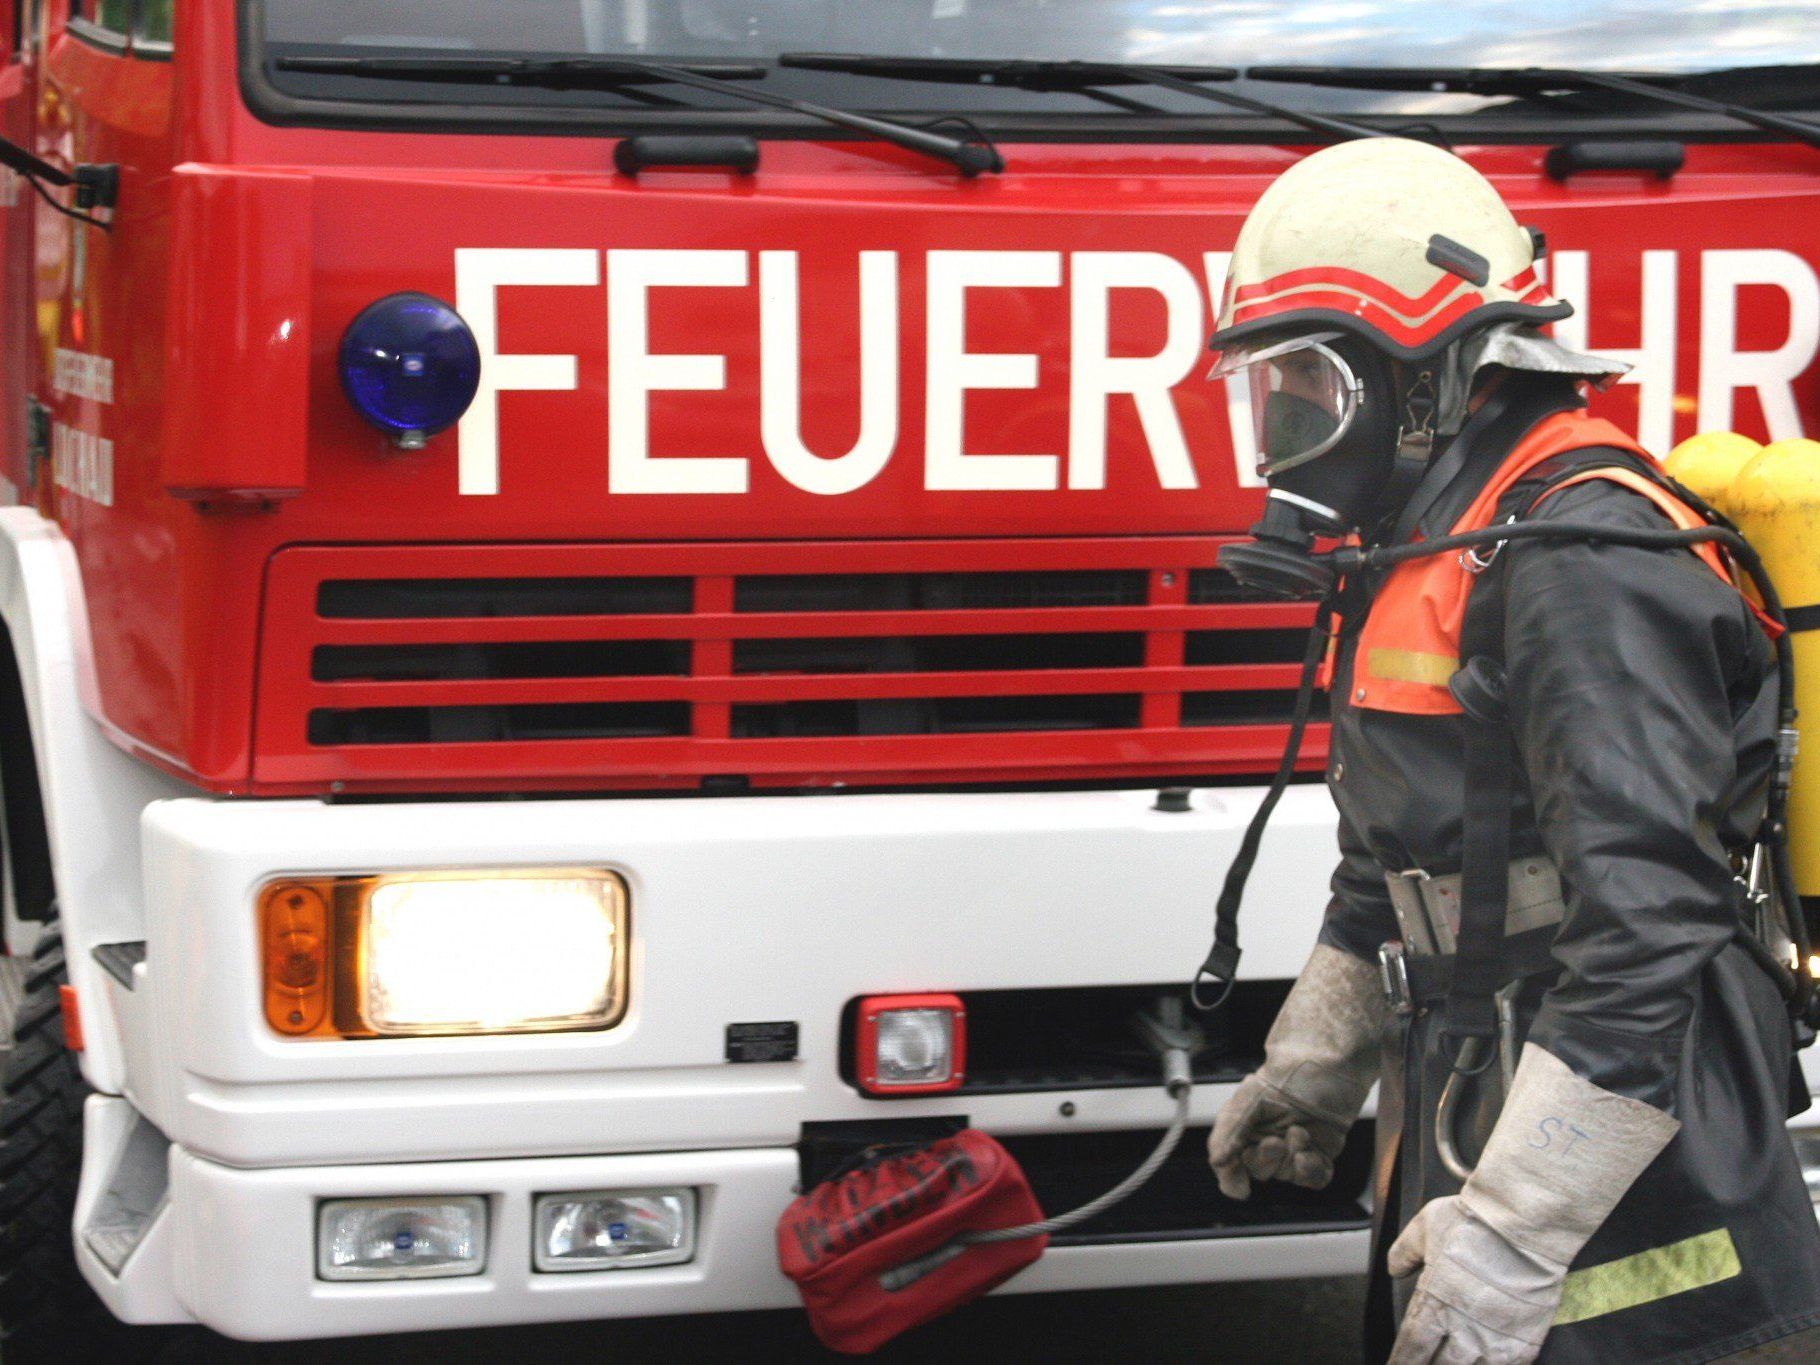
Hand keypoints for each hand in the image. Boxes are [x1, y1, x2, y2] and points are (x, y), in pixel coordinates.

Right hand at [1206, 945, 1385, 1200]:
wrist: (1330, 1064)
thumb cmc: (1288, 1073)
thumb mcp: (1250, 1098)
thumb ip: (1229, 1131)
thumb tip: (1218, 1164)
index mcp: (1244, 1127)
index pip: (1231, 1164)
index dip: (1233, 1178)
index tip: (1241, 1186)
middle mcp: (1267, 1138)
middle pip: (1260, 1172)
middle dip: (1268, 1160)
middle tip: (1278, 1139)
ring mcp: (1295, 1147)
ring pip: (1287, 1176)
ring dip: (1294, 1160)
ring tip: (1301, 1132)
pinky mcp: (1321, 1151)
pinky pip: (1312, 1178)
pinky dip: (1312, 1170)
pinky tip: (1313, 1151)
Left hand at [1387, 1195, 1563, 1364]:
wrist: (1525, 1227)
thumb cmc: (1476, 1224)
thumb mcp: (1424, 1228)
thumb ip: (1404, 1252)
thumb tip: (1394, 1268)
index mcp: (1435, 1305)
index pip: (1412, 1348)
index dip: (1402, 1362)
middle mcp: (1463, 1330)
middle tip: (1426, 1362)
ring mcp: (1495, 1340)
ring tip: (1456, 1359)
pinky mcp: (1524, 1343)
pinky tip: (1487, 1361)